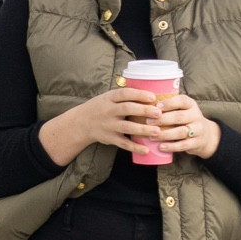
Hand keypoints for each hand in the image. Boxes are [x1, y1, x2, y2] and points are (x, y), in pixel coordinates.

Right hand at [39, 86, 187, 164]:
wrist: (81, 123)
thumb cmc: (101, 107)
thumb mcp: (108, 97)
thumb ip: (125, 95)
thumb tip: (151, 89)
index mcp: (109, 98)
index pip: (124, 93)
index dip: (139, 94)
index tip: (153, 97)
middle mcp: (108, 111)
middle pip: (127, 109)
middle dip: (144, 111)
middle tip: (159, 113)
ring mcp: (109, 125)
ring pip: (127, 127)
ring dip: (142, 130)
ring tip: (157, 131)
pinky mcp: (110, 138)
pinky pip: (123, 143)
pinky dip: (135, 147)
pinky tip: (147, 149)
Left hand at [149, 90, 220, 160]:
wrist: (206, 135)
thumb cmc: (186, 120)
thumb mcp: (183, 110)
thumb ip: (169, 107)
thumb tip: (145, 104)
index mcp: (191, 104)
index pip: (181, 101)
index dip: (169, 103)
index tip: (156, 106)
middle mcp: (196, 115)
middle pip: (179, 117)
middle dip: (162, 119)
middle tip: (148, 122)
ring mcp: (198, 130)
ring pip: (180, 132)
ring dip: (165, 134)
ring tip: (151, 136)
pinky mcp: (197, 143)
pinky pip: (183, 145)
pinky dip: (171, 146)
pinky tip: (160, 147)